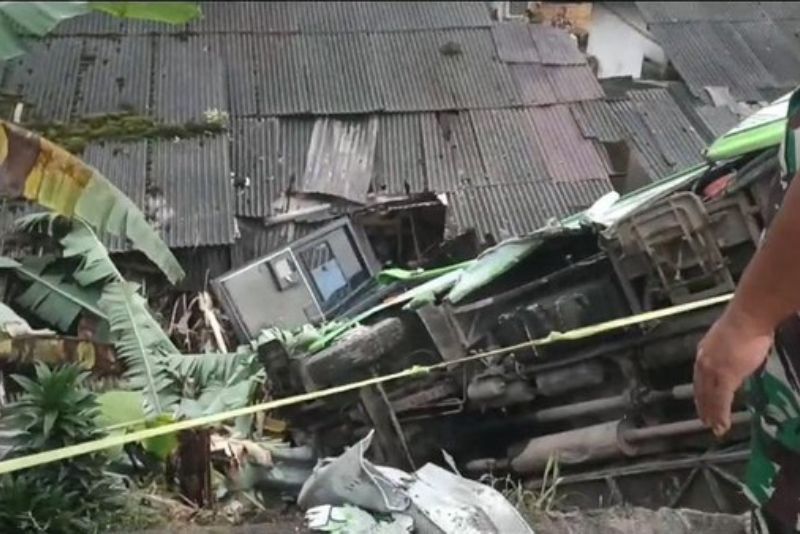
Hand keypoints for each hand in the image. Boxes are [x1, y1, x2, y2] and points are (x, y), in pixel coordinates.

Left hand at [694, 309, 773, 435]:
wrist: (749, 317)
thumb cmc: (747, 324)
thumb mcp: (730, 342)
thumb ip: (728, 356)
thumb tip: (734, 364)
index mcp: (705, 353)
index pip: (700, 378)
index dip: (701, 393)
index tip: (702, 405)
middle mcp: (704, 362)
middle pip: (701, 390)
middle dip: (703, 407)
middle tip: (705, 422)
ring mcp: (713, 370)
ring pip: (709, 398)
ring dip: (712, 414)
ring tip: (715, 428)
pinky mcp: (725, 376)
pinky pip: (720, 400)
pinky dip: (720, 414)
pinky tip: (722, 424)